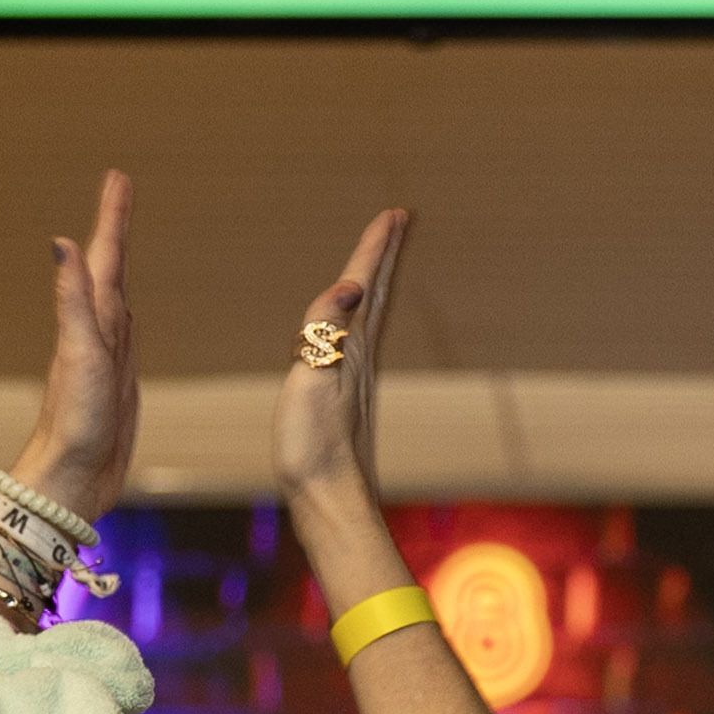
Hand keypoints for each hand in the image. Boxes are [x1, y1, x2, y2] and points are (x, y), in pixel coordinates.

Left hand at [14, 168, 138, 520]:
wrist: (73, 479)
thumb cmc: (75, 423)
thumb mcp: (79, 356)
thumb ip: (72, 300)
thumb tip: (59, 243)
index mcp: (91, 321)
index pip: (103, 257)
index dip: (111, 218)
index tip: (117, 178)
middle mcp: (97, 332)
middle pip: (110, 268)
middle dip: (116, 228)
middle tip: (120, 188)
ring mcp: (107, 357)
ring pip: (117, 296)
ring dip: (119, 263)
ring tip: (121, 236)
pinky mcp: (117, 381)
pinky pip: (126, 332)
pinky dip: (127, 309)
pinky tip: (126, 310)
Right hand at [274, 207, 412, 521]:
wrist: (329, 500)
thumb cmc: (313, 446)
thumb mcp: (312, 382)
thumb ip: (327, 332)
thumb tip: (351, 286)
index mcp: (351, 349)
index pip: (363, 287)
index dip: (375, 249)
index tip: (394, 213)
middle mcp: (359, 358)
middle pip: (375, 295)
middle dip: (385, 255)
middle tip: (401, 219)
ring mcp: (355, 378)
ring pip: (370, 316)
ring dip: (376, 282)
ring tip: (381, 259)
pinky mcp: (346, 398)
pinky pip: (356, 340)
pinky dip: (359, 318)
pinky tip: (355, 328)